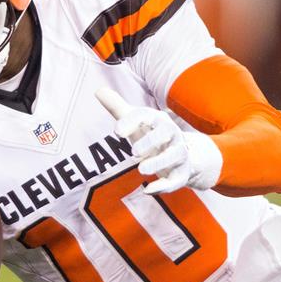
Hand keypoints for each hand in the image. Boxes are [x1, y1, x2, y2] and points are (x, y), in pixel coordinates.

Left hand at [96, 87, 221, 193]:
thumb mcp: (136, 122)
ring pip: (174, 156)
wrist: (181, 155)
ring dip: (158, 163)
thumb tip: (99, 91)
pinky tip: (147, 191)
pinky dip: (163, 186)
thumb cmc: (152, 135)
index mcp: (159, 120)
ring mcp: (178, 155)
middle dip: (150, 141)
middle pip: (166, 133)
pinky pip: (175, 180)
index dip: (132, 121)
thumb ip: (118, 108)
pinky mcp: (180, 174)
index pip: (147, 116)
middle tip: (133, 151)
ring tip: (141, 169)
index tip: (117, 131)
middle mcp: (172, 135)